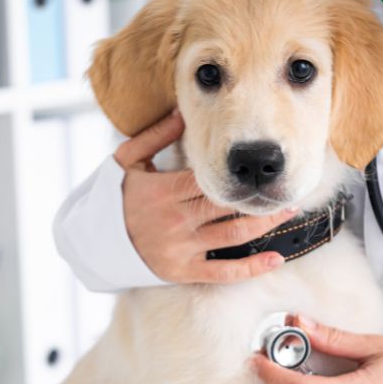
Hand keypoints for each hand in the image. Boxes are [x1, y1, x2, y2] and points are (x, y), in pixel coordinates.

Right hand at [114, 109, 296, 283]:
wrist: (93, 241)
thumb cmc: (114, 197)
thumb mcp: (127, 160)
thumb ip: (156, 136)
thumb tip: (182, 111)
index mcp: (162, 191)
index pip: (206, 180)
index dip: (235, 175)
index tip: (259, 167)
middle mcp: (175, 220)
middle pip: (226, 207)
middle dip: (258, 198)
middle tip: (285, 188)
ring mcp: (180, 248)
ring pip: (231, 237)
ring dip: (264, 225)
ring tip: (288, 211)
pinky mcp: (183, 271)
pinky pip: (221, 272)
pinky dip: (250, 268)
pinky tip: (275, 259)